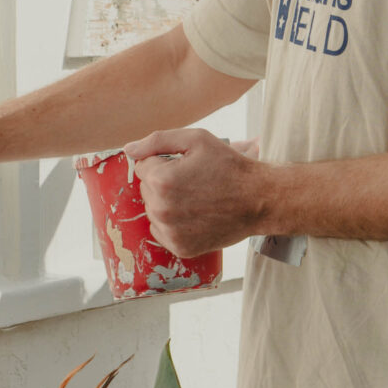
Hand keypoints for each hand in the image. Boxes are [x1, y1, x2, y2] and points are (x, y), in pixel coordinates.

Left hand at [124, 127, 273, 258]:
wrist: (259, 199)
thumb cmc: (230, 167)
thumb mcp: (196, 140)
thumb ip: (157, 140)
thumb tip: (128, 150)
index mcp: (161, 180)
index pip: (142, 167)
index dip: (164, 163)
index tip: (186, 166)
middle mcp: (161, 208)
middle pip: (146, 190)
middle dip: (164, 183)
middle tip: (194, 182)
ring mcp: (170, 231)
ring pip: (153, 211)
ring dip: (167, 204)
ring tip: (196, 199)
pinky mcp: (180, 247)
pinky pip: (162, 231)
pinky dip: (174, 224)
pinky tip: (195, 215)